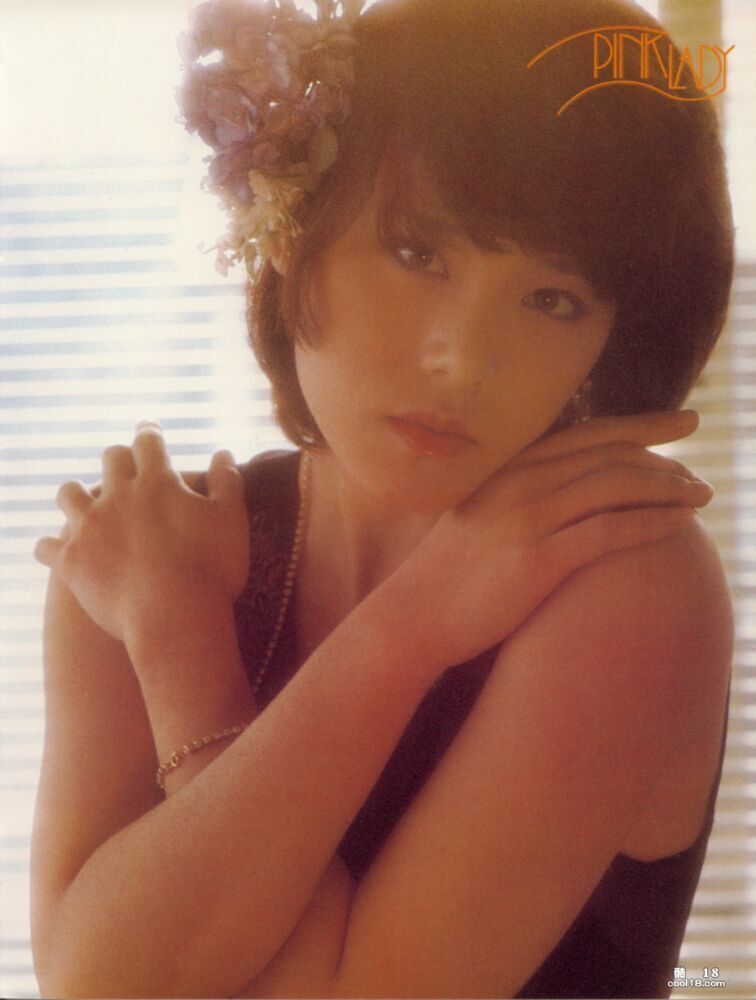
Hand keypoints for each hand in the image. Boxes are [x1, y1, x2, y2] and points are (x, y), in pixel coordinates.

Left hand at [34, 423, 249, 643]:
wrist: (174, 618)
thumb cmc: (212, 570)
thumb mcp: (232, 520)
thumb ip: (227, 482)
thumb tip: (223, 453)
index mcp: (158, 482)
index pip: (149, 443)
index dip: (150, 435)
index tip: (150, 432)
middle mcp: (118, 496)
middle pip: (109, 459)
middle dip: (118, 459)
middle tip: (123, 466)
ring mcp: (89, 527)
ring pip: (69, 494)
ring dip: (77, 494)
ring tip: (83, 504)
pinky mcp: (71, 561)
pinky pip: (46, 546)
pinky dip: (52, 546)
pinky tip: (58, 550)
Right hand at [387, 409, 713, 670]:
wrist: (412, 616)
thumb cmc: (446, 573)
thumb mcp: (477, 515)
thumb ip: (515, 493)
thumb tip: (562, 489)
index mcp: (506, 467)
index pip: (587, 433)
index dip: (642, 424)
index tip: (682, 423)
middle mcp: (518, 482)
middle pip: (609, 453)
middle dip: (664, 455)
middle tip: (697, 468)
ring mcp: (526, 518)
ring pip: (615, 486)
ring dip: (666, 488)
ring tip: (699, 495)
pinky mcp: (537, 559)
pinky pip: (609, 532)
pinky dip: (650, 523)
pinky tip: (678, 524)